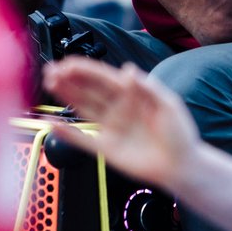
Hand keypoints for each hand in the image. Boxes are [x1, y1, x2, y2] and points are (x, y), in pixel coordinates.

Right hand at [43, 59, 200, 190]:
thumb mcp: (168, 105)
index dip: (85, 70)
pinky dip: (67, 132)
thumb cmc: (180, 134)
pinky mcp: (107, 148)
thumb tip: (128, 69)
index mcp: (132, 94)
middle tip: (51, 70)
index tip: (68, 63)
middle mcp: (118, 108)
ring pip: (83, 108)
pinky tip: (52, 123)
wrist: (182, 166)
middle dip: (69, 79)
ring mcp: (111, 127)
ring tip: (49, 84)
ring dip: (66, 96)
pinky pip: (83, 139)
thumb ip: (147, 87)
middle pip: (88, 90)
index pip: (104, 78)